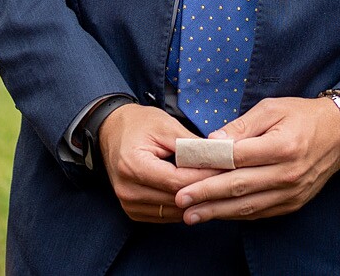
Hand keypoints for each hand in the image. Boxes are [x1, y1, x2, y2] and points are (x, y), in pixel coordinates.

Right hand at [98, 104, 219, 223]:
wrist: (111, 131)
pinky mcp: (133, 211)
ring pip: (174, 212)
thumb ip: (191, 145)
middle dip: (205, 189)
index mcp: (133, 166)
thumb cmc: (139, 124)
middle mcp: (128, 190)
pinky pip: (166, 216)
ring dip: (196, 201)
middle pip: (177, 199)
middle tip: (228, 178)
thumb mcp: (166, 126)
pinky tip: (196, 193)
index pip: (177, 181)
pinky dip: (183, 206)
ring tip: (215, 185)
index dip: (204, 176)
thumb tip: (220, 157)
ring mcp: (128, 204)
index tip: (227, 169)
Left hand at [175, 96, 339, 223]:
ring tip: (191, 215)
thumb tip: (212, 142)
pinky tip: (218, 214)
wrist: (339, 133)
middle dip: (206, 195)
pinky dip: (237, 214)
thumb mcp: (271, 108)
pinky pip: (261, 212)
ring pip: (248, 205)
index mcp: (282, 146)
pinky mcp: (294, 202)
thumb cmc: (302, 115)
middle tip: (180, 200)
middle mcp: (288, 173)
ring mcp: (292, 191)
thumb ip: (241, 127)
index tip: (184, 172)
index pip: (237, 159)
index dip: (208, 167)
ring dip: (217, 212)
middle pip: (239, 186)